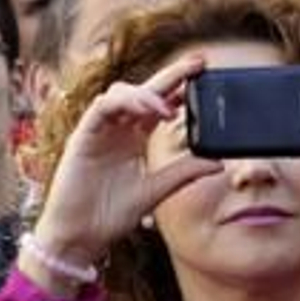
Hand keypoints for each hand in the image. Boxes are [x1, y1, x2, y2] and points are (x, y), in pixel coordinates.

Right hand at [29, 54, 221, 267]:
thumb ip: (184, 173)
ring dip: (147, 94)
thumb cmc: (110, 215)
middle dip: (170, 74)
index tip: (204, 75)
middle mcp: (117, 129)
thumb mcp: (156, 191)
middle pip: (144, 90)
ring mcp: (99, 130)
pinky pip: (101, 108)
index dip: (179, 88)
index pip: (159, 104)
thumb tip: (219, 163)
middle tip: (198, 63)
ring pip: (121, 93)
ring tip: (168, 109)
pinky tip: (143, 110)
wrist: (80, 237)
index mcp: (135, 138)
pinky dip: (123, 104)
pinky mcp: (82, 137)